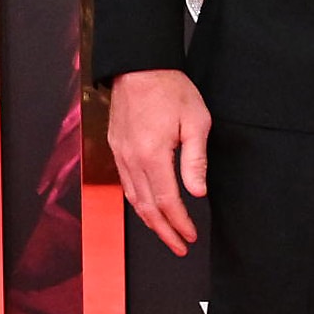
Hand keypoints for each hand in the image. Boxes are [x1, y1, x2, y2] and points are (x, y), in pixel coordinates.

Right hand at [105, 68, 212, 253]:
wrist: (139, 66)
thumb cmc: (171, 89)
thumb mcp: (195, 122)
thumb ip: (195, 161)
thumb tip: (197, 193)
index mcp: (152, 155)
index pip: (168, 202)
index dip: (180, 223)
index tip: (191, 236)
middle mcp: (131, 159)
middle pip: (147, 208)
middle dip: (164, 232)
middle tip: (179, 247)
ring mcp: (120, 154)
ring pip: (133, 199)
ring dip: (150, 221)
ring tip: (166, 234)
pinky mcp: (116, 147)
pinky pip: (126, 184)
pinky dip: (138, 202)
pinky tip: (149, 208)